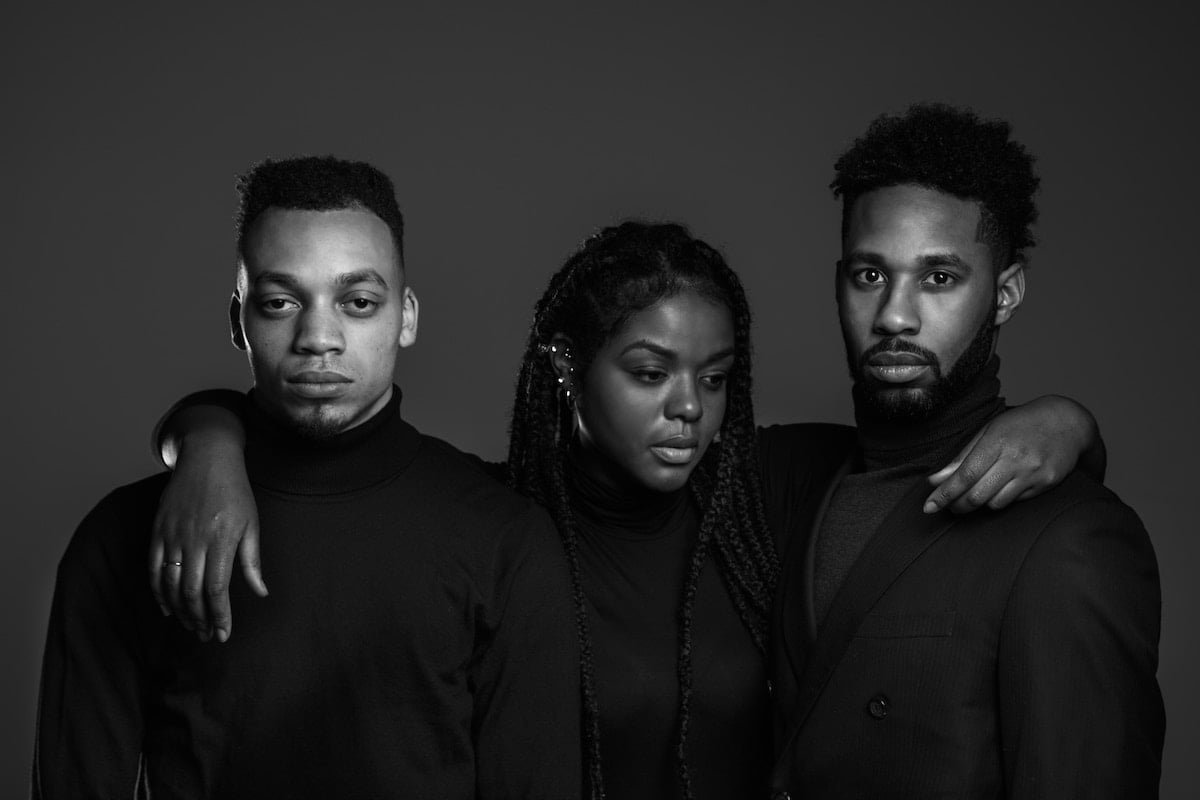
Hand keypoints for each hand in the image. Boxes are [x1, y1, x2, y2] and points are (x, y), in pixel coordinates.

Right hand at [149, 433, 265, 641]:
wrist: (207, 457)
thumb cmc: (235, 491)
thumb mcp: (252, 523)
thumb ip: (252, 561)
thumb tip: (260, 592)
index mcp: (222, 539)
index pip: (217, 589)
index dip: (219, 615)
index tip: (223, 633)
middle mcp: (195, 540)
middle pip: (192, 592)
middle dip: (199, 618)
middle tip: (206, 634)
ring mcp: (173, 535)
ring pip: (170, 584)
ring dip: (179, 610)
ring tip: (190, 625)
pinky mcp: (158, 530)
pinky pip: (153, 568)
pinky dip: (157, 591)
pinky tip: (166, 607)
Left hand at [923, 395, 1101, 513]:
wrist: (1069, 423)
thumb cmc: (1022, 425)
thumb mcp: (990, 431)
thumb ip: (962, 456)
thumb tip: (936, 480)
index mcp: (997, 441)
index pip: (964, 475)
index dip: (944, 494)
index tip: (929, 507)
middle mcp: (1016, 458)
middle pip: (977, 495)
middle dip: (957, 505)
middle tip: (949, 506)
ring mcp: (1033, 473)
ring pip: (995, 503)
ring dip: (979, 504)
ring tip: (972, 497)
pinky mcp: (1046, 484)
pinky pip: (1015, 502)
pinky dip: (1001, 499)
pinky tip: (1000, 488)